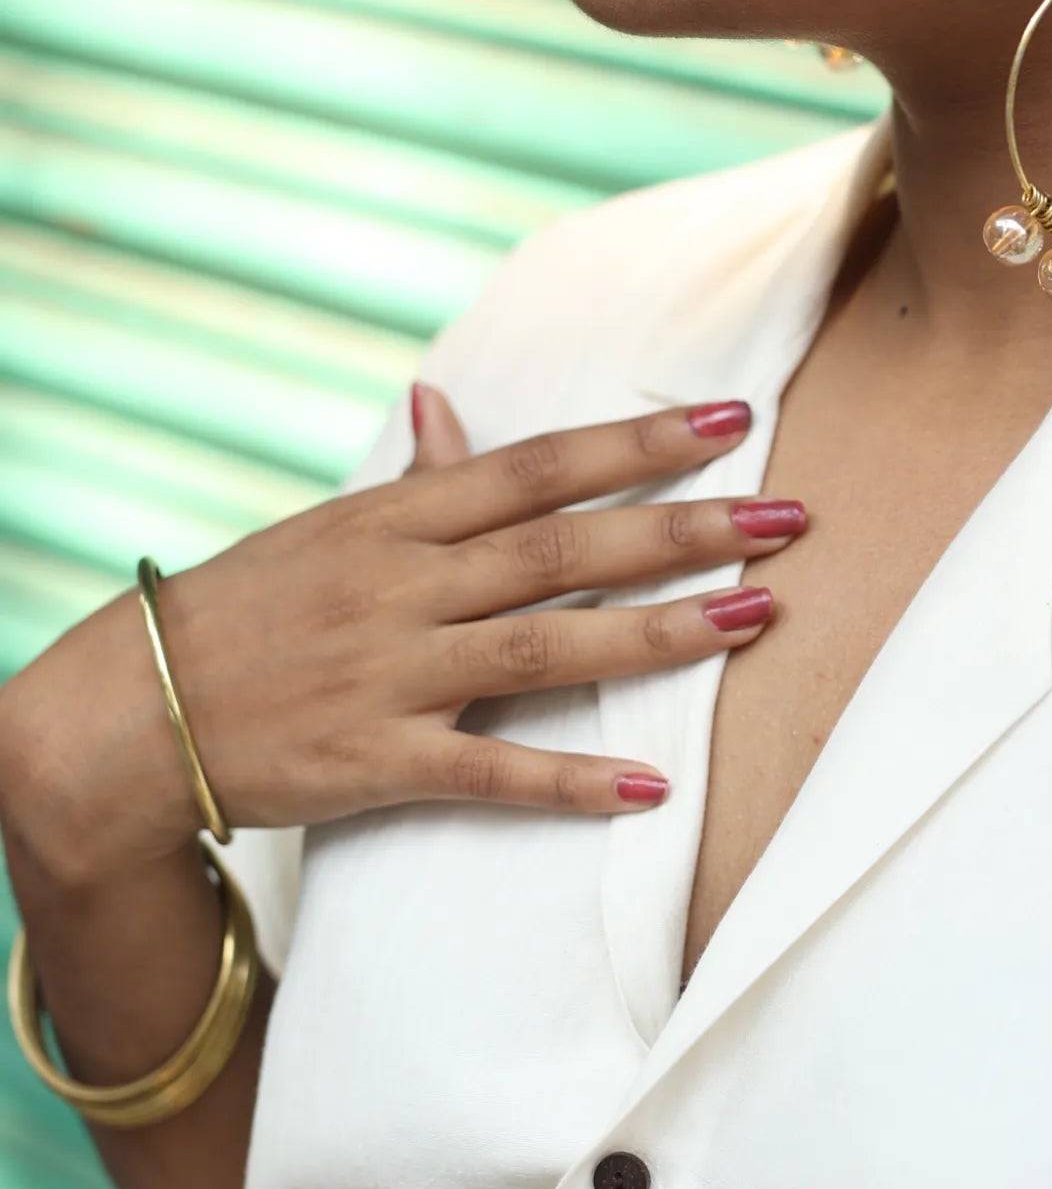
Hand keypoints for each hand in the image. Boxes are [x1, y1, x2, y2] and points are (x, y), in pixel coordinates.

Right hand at [0, 391, 800, 886]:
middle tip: (790, 517)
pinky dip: (567, 780)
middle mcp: (401, 585)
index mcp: (394, 518)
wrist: (124, 715)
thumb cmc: (243, 614)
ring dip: (660, 634)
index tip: (735, 420)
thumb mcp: (324, 530)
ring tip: (760, 619)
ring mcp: (388, 674)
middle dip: (684, 529)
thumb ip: (410, 481)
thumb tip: (449, 399)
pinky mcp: (372, 763)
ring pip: (545, 645)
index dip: (639, 443)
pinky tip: (647, 789)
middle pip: (565, 547)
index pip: (539, 466)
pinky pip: (486, 771)